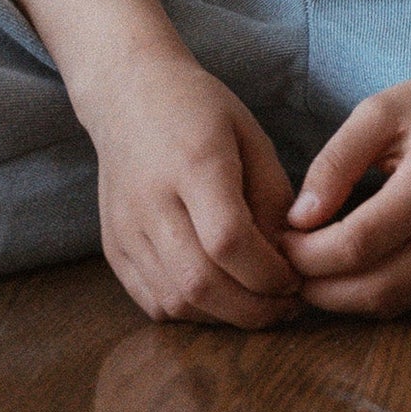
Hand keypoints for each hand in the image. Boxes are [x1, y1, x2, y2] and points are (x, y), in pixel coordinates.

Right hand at [78, 49, 302, 327]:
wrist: (129, 95)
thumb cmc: (200, 109)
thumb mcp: (251, 134)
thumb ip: (272, 193)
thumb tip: (290, 254)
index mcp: (195, 163)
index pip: (229, 241)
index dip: (267, 272)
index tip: (296, 278)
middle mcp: (153, 202)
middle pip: (199, 282)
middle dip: (251, 308)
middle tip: (286, 306)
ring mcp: (126, 229)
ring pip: (175, 300)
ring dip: (224, 317)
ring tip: (259, 307)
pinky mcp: (113, 248)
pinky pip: (153, 301)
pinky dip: (192, 312)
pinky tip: (221, 300)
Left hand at [279, 64, 410, 315]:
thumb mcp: (380, 111)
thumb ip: (334, 162)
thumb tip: (297, 221)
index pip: (355, 245)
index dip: (307, 254)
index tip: (280, 239)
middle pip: (374, 290)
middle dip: (319, 288)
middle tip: (288, 266)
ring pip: (395, 304)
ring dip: (346, 299)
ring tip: (317, 270)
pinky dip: (381, 292)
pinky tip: (361, 266)